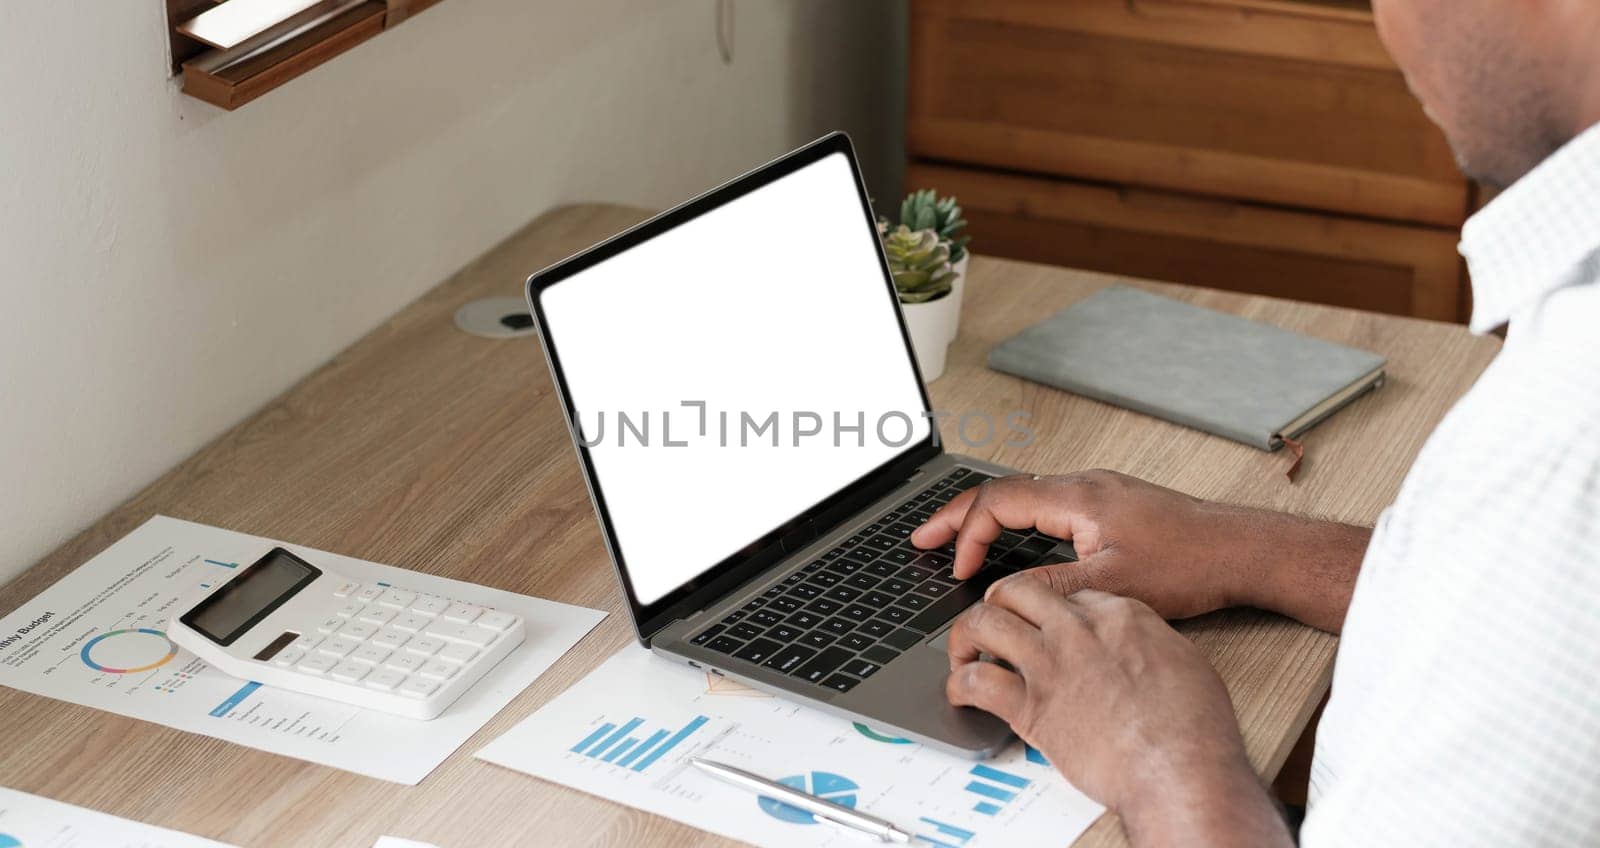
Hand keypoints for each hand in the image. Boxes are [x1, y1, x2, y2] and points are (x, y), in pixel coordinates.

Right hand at [911, 469, 1370, 630]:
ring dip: (985, 516)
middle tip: (922, 537)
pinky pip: (1046, 501)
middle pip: (1001, 489)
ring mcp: (1097, 490)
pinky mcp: (1110, 503)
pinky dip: (1015, 519)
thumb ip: (1053, 590)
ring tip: (957, 539)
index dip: (967, 535)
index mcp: (1077, 497)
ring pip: (1023, 493)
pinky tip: (1012, 541)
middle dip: (956, 515)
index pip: (998, 502)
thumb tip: (1004, 599)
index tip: (957, 570)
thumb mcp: (1114, 586)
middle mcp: (1082, 484)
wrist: (1241, 549)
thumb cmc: (1191, 563)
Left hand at [946, 578, 1290, 845]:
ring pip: (985, 623)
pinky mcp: (1031, 707)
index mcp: (1120, 613)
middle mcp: (1078, 629)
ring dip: (966, 636)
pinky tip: (961, 693)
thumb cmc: (1194, 726)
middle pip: (1018, 590)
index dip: (1047, 607)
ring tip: (965, 652)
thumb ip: (1151, 644)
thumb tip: (1139, 649)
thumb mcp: (1184, 661)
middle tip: (993, 621)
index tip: (1042, 621)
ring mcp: (1050, 664)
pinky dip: (960, 685)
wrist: (1181, 768)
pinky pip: (977, 682)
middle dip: (999, 602)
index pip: (1066, 591)